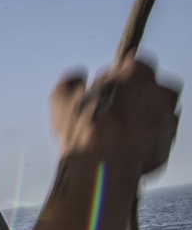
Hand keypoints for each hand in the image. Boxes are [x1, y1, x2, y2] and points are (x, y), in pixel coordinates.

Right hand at [50, 55, 179, 175]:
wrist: (102, 166)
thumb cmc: (83, 128)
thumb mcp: (61, 97)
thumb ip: (71, 81)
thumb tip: (78, 78)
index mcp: (138, 74)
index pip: (135, 63)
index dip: (118, 74)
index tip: (104, 86)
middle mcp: (160, 93)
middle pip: (154, 87)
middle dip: (138, 95)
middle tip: (114, 109)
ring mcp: (168, 119)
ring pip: (158, 113)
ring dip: (143, 118)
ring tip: (118, 133)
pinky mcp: (168, 143)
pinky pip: (157, 137)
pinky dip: (144, 140)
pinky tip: (124, 148)